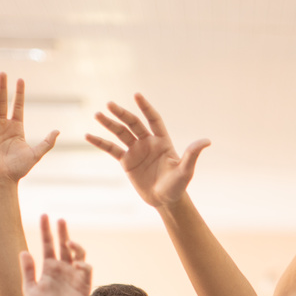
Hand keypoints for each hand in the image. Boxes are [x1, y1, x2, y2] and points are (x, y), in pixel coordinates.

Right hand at [0, 73, 58, 182]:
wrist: (4, 179)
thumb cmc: (19, 168)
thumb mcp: (36, 154)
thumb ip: (47, 143)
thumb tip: (58, 131)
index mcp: (16, 127)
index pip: (18, 106)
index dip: (19, 93)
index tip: (20, 80)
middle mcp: (3, 125)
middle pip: (2, 102)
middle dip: (3, 88)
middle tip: (3, 73)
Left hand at [20, 215, 91, 295]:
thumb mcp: (29, 290)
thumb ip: (28, 271)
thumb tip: (24, 251)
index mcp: (48, 268)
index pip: (48, 245)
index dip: (46, 231)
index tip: (44, 216)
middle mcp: (62, 269)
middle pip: (63, 246)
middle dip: (62, 232)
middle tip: (59, 219)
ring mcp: (74, 276)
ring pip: (78, 255)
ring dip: (75, 246)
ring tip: (68, 242)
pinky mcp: (83, 285)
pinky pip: (86, 271)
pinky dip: (83, 265)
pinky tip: (77, 263)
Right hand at [86, 94, 210, 207]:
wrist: (165, 201)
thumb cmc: (178, 185)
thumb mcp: (186, 170)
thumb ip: (192, 154)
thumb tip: (206, 141)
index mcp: (162, 141)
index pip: (153, 119)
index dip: (145, 107)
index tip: (137, 95)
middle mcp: (148, 142)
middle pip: (133, 124)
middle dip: (122, 114)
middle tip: (110, 104)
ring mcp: (136, 151)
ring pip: (121, 134)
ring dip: (109, 124)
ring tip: (98, 115)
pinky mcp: (126, 162)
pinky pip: (111, 149)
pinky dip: (100, 142)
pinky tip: (88, 135)